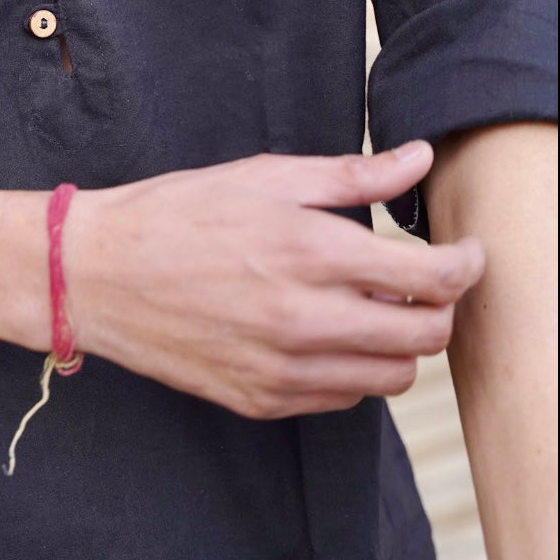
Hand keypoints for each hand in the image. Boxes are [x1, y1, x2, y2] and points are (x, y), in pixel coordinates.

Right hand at [64, 143, 484, 417]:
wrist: (93, 275)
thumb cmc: (173, 213)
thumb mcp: (263, 175)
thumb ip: (351, 176)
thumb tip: (418, 159)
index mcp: (308, 251)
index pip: (432, 279)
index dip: (466, 265)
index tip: (465, 253)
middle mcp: (302, 319)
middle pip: (425, 336)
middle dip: (440, 307)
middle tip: (421, 281)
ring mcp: (282, 369)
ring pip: (392, 378)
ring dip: (399, 343)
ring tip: (368, 307)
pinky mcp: (260, 400)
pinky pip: (343, 400)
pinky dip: (353, 370)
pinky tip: (326, 333)